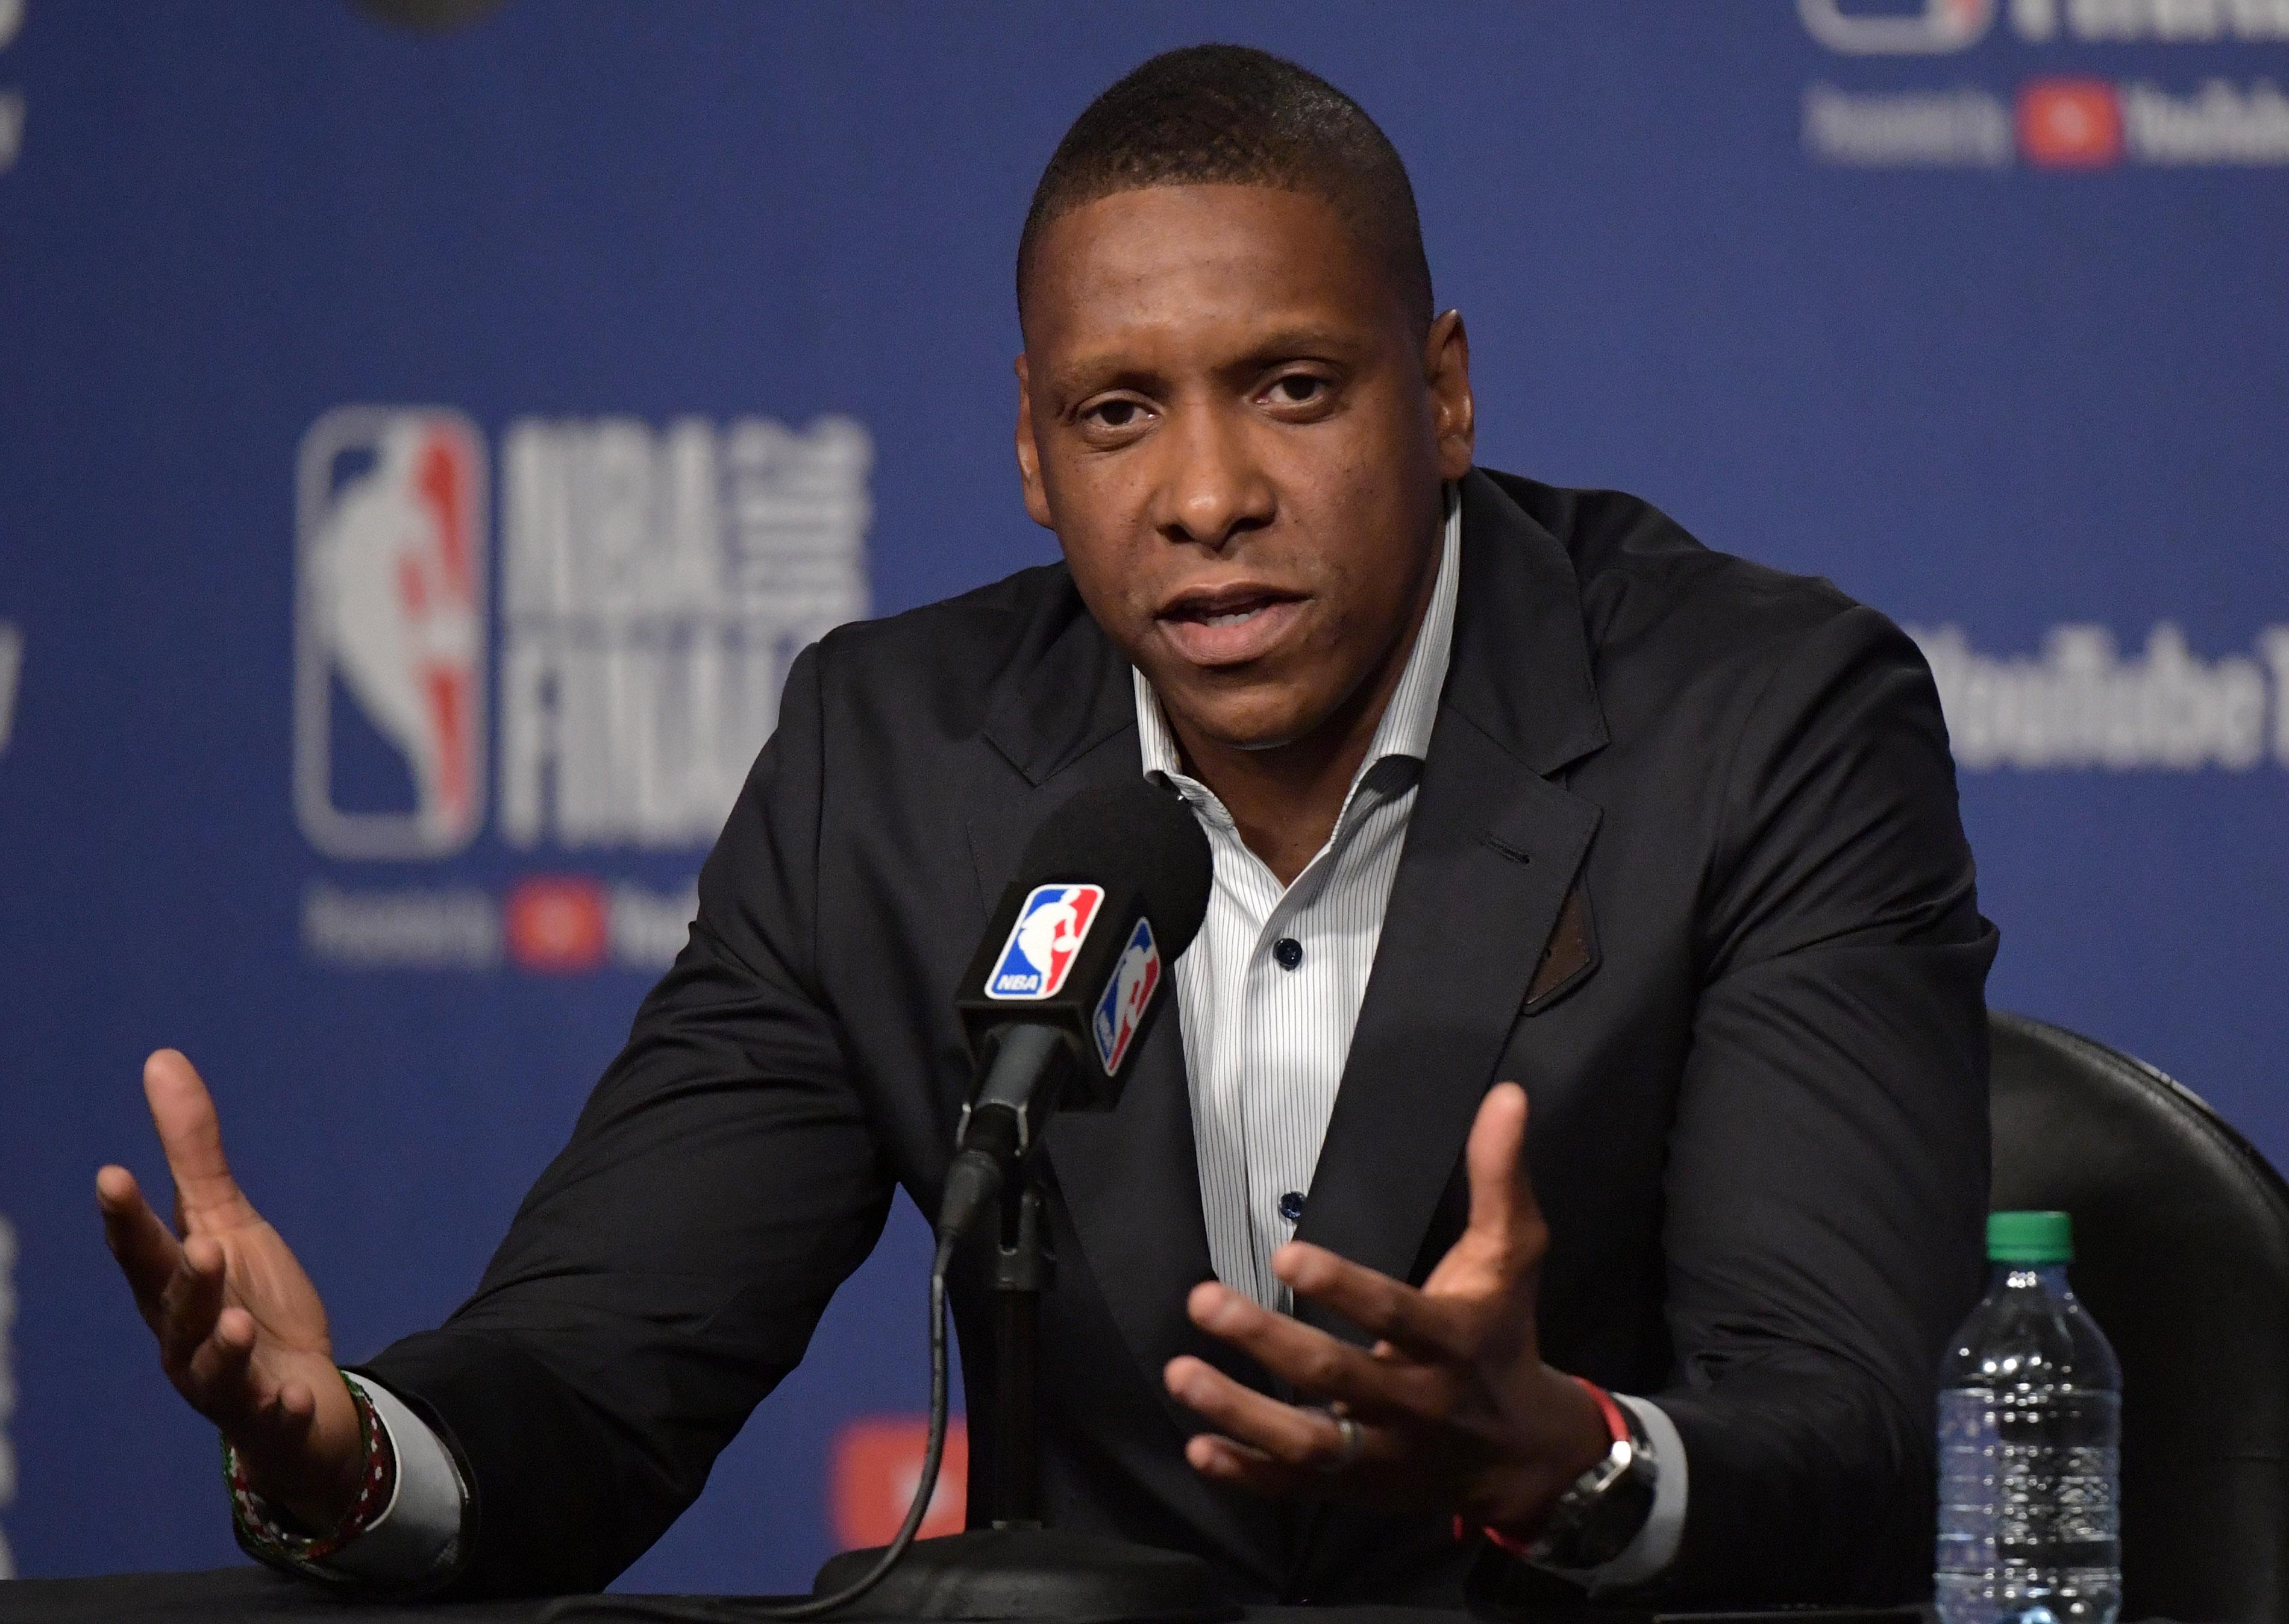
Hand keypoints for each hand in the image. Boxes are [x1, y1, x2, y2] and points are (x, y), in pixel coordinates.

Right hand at [96, 1050, 365, 1532]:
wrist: (292, 1397)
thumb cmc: (245, 1304)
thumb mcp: (225, 1221)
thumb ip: (193, 1151)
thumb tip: (162, 1059)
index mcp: (173, 1287)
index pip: (141, 1249)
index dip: (125, 1217)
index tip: (111, 1174)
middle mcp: (187, 1339)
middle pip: (177, 1308)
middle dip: (186, 1281)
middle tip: (204, 1245)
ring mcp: (227, 1383)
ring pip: (214, 1369)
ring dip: (221, 1348)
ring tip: (236, 1322)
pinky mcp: (270, 1414)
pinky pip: (274, 1416)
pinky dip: (283, 1406)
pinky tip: (299, 1396)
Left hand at [1162, 1082, 1609, 1538]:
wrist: (1525, 1458)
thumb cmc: (1501, 1338)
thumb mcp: (1512, 1257)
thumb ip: (1500, 1178)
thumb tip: (1506, 1096)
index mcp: (1451, 1341)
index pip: (1395, 1315)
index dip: (1343, 1290)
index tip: (1286, 1257)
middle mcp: (1416, 1403)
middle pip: (1336, 1376)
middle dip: (1266, 1342)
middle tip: (1202, 1300)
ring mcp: (1383, 1454)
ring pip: (1308, 1443)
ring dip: (1240, 1412)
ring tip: (1180, 1373)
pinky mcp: (1356, 1489)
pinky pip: (1296, 1488)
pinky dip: (1247, 1475)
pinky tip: (1199, 1448)